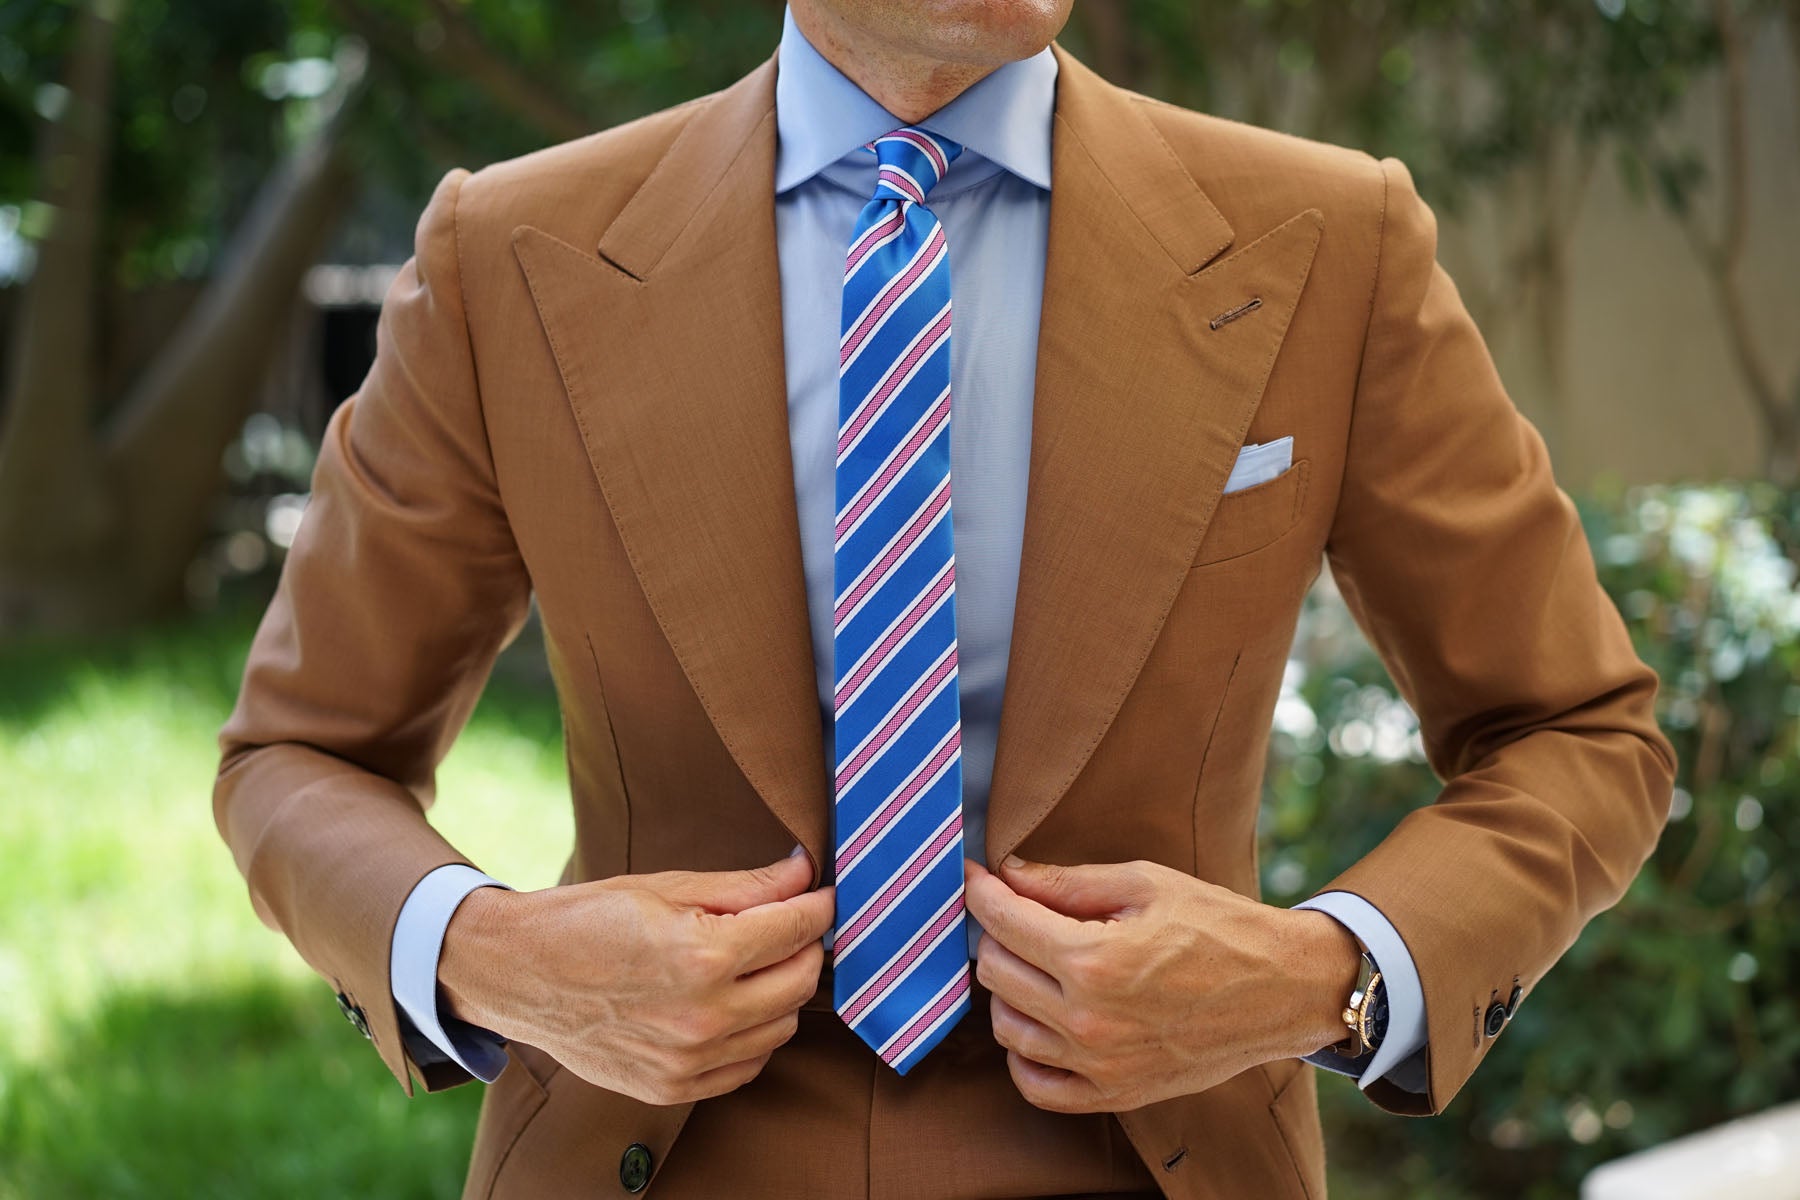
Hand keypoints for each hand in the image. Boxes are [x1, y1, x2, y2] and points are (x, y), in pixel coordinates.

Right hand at [439, 850, 832, 1104]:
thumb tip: (804, 872)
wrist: (519, 973)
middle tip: (792, 924)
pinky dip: (754, 1035)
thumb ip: (745, 886)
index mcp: (703, 956)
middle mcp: (703, 1016)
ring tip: (757, 962)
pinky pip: (748, 1066)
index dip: (818, 905)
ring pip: (782, 1028)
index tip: (822, 894)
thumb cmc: (589, 920)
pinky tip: (733, 1004)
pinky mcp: (673, 1087)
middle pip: (801, 981)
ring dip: (783, 992)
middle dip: (806, 946)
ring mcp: (688, 1060)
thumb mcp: (668, 887)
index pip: (797, 929)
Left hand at [963, 856, 1357, 1112]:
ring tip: (1034, 963)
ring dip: (1007, 989)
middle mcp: (1089, 1020)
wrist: (1281, 989)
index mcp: (1095, 960)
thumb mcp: (1144, 883)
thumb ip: (1068, 882)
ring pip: (1005, 1027)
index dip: (980, 892)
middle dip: (996, 934)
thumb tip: (1010, 874)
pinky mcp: (1114, 1094)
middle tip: (1016, 913)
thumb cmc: (1217, 926)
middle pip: (996, 972)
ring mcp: (1100, 1064)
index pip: (1003, 923)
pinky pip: (1036, 1085)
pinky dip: (1024, 1053)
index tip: (974, 877)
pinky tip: (1039, 1020)